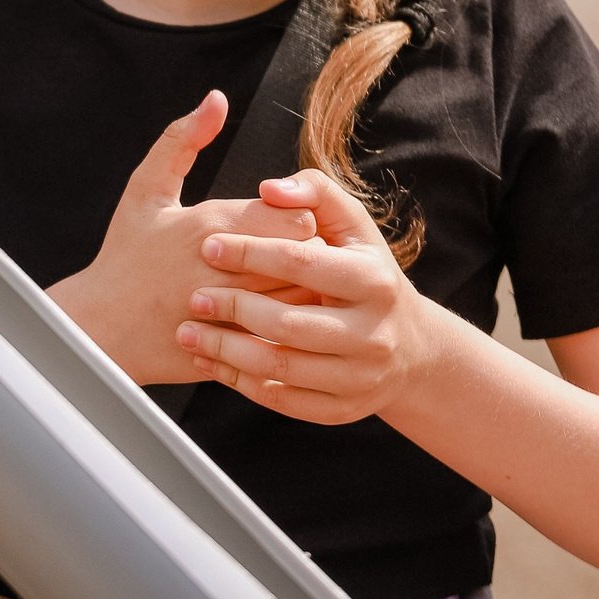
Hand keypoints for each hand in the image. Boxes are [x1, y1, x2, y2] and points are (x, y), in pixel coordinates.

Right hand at [47, 92, 318, 384]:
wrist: (98, 328)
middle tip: (296, 253)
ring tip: (292, 283)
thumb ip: (182, 140)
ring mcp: (228, 316)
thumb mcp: (145, 190)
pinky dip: (291, 328)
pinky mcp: (230, 351)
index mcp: (209, 227)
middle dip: (309, 253)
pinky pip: (285, 339)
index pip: (294, 215)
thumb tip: (216, 98)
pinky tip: (279, 318)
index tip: (286, 218)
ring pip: (302, 301)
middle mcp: (223, 272)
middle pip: (307, 257)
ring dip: (306, 291)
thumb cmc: (125, 254)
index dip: (298, 215)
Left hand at [177, 167, 452, 424]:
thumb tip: (268, 188)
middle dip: (233, 308)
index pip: (302, 264)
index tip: (209, 246)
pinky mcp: (342, 409)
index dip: (250, 253)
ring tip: (188, 333)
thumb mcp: (353, 226)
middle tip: (193, 297)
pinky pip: (282, 400)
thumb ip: (314, 193)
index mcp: (373, 281)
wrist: (410, 347)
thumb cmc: (366, 273)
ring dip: (226, 351)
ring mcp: (358, 377)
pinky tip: (211, 362)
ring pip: (280, 368)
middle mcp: (372, 333)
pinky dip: (240, 383)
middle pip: (288, 324)